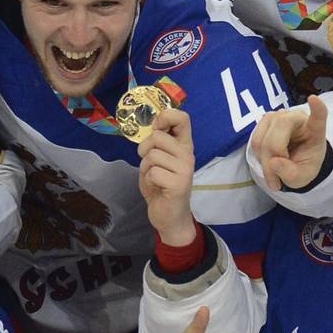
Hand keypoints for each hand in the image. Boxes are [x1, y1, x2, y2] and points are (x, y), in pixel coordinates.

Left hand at [138, 109, 197, 246]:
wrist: (169, 215)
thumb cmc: (160, 184)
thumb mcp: (157, 158)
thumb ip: (157, 142)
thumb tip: (154, 122)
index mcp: (183, 145)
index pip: (182, 118)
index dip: (165, 116)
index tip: (156, 128)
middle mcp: (187, 154)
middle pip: (158, 137)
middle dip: (145, 150)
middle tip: (151, 164)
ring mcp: (185, 169)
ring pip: (152, 156)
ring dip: (146, 168)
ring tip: (155, 177)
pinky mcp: (179, 184)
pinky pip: (153, 172)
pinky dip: (149, 180)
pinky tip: (158, 187)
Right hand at [249, 95, 328, 190]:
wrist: (293, 160)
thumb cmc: (302, 164)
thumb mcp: (303, 177)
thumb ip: (292, 174)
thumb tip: (274, 163)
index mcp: (314, 130)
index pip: (318, 117)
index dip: (317, 109)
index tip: (314, 99)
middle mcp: (295, 118)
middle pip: (277, 136)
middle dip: (273, 159)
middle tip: (276, 181)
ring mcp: (277, 117)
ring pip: (262, 140)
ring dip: (264, 161)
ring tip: (273, 175)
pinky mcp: (263, 121)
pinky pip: (254, 140)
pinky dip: (258, 156)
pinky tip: (267, 164)